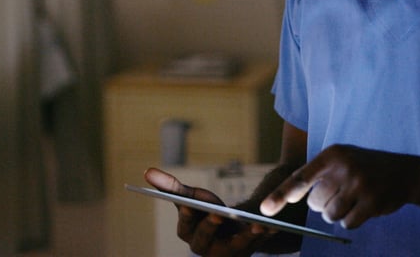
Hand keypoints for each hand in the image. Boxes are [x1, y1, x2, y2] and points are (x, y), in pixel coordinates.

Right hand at [144, 167, 273, 256]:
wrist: (233, 227)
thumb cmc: (208, 211)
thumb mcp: (193, 197)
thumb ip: (172, 187)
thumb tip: (147, 171)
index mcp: (188, 233)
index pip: (184, 226)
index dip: (186, 216)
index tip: (188, 204)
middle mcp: (205, 248)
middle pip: (205, 238)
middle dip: (210, 226)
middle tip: (217, 213)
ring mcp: (226, 253)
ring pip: (235, 244)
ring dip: (246, 235)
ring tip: (255, 224)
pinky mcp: (246, 252)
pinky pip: (256, 243)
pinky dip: (265, 234)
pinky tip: (272, 223)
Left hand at [260, 144, 414, 228]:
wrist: (405, 172)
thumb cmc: (365, 167)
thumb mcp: (342, 160)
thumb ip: (317, 174)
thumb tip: (287, 196)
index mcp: (332, 154)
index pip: (300, 177)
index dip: (281, 195)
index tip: (265, 209)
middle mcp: (343, 167)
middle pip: (315, 203)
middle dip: (324, 205)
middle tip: (342, 193)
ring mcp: (358, 184)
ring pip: (330, 215)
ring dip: (338, 213)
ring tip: (354, 199)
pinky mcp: (371, 202)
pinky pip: (348, 223)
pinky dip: (353, 220)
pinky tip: (364, 206)